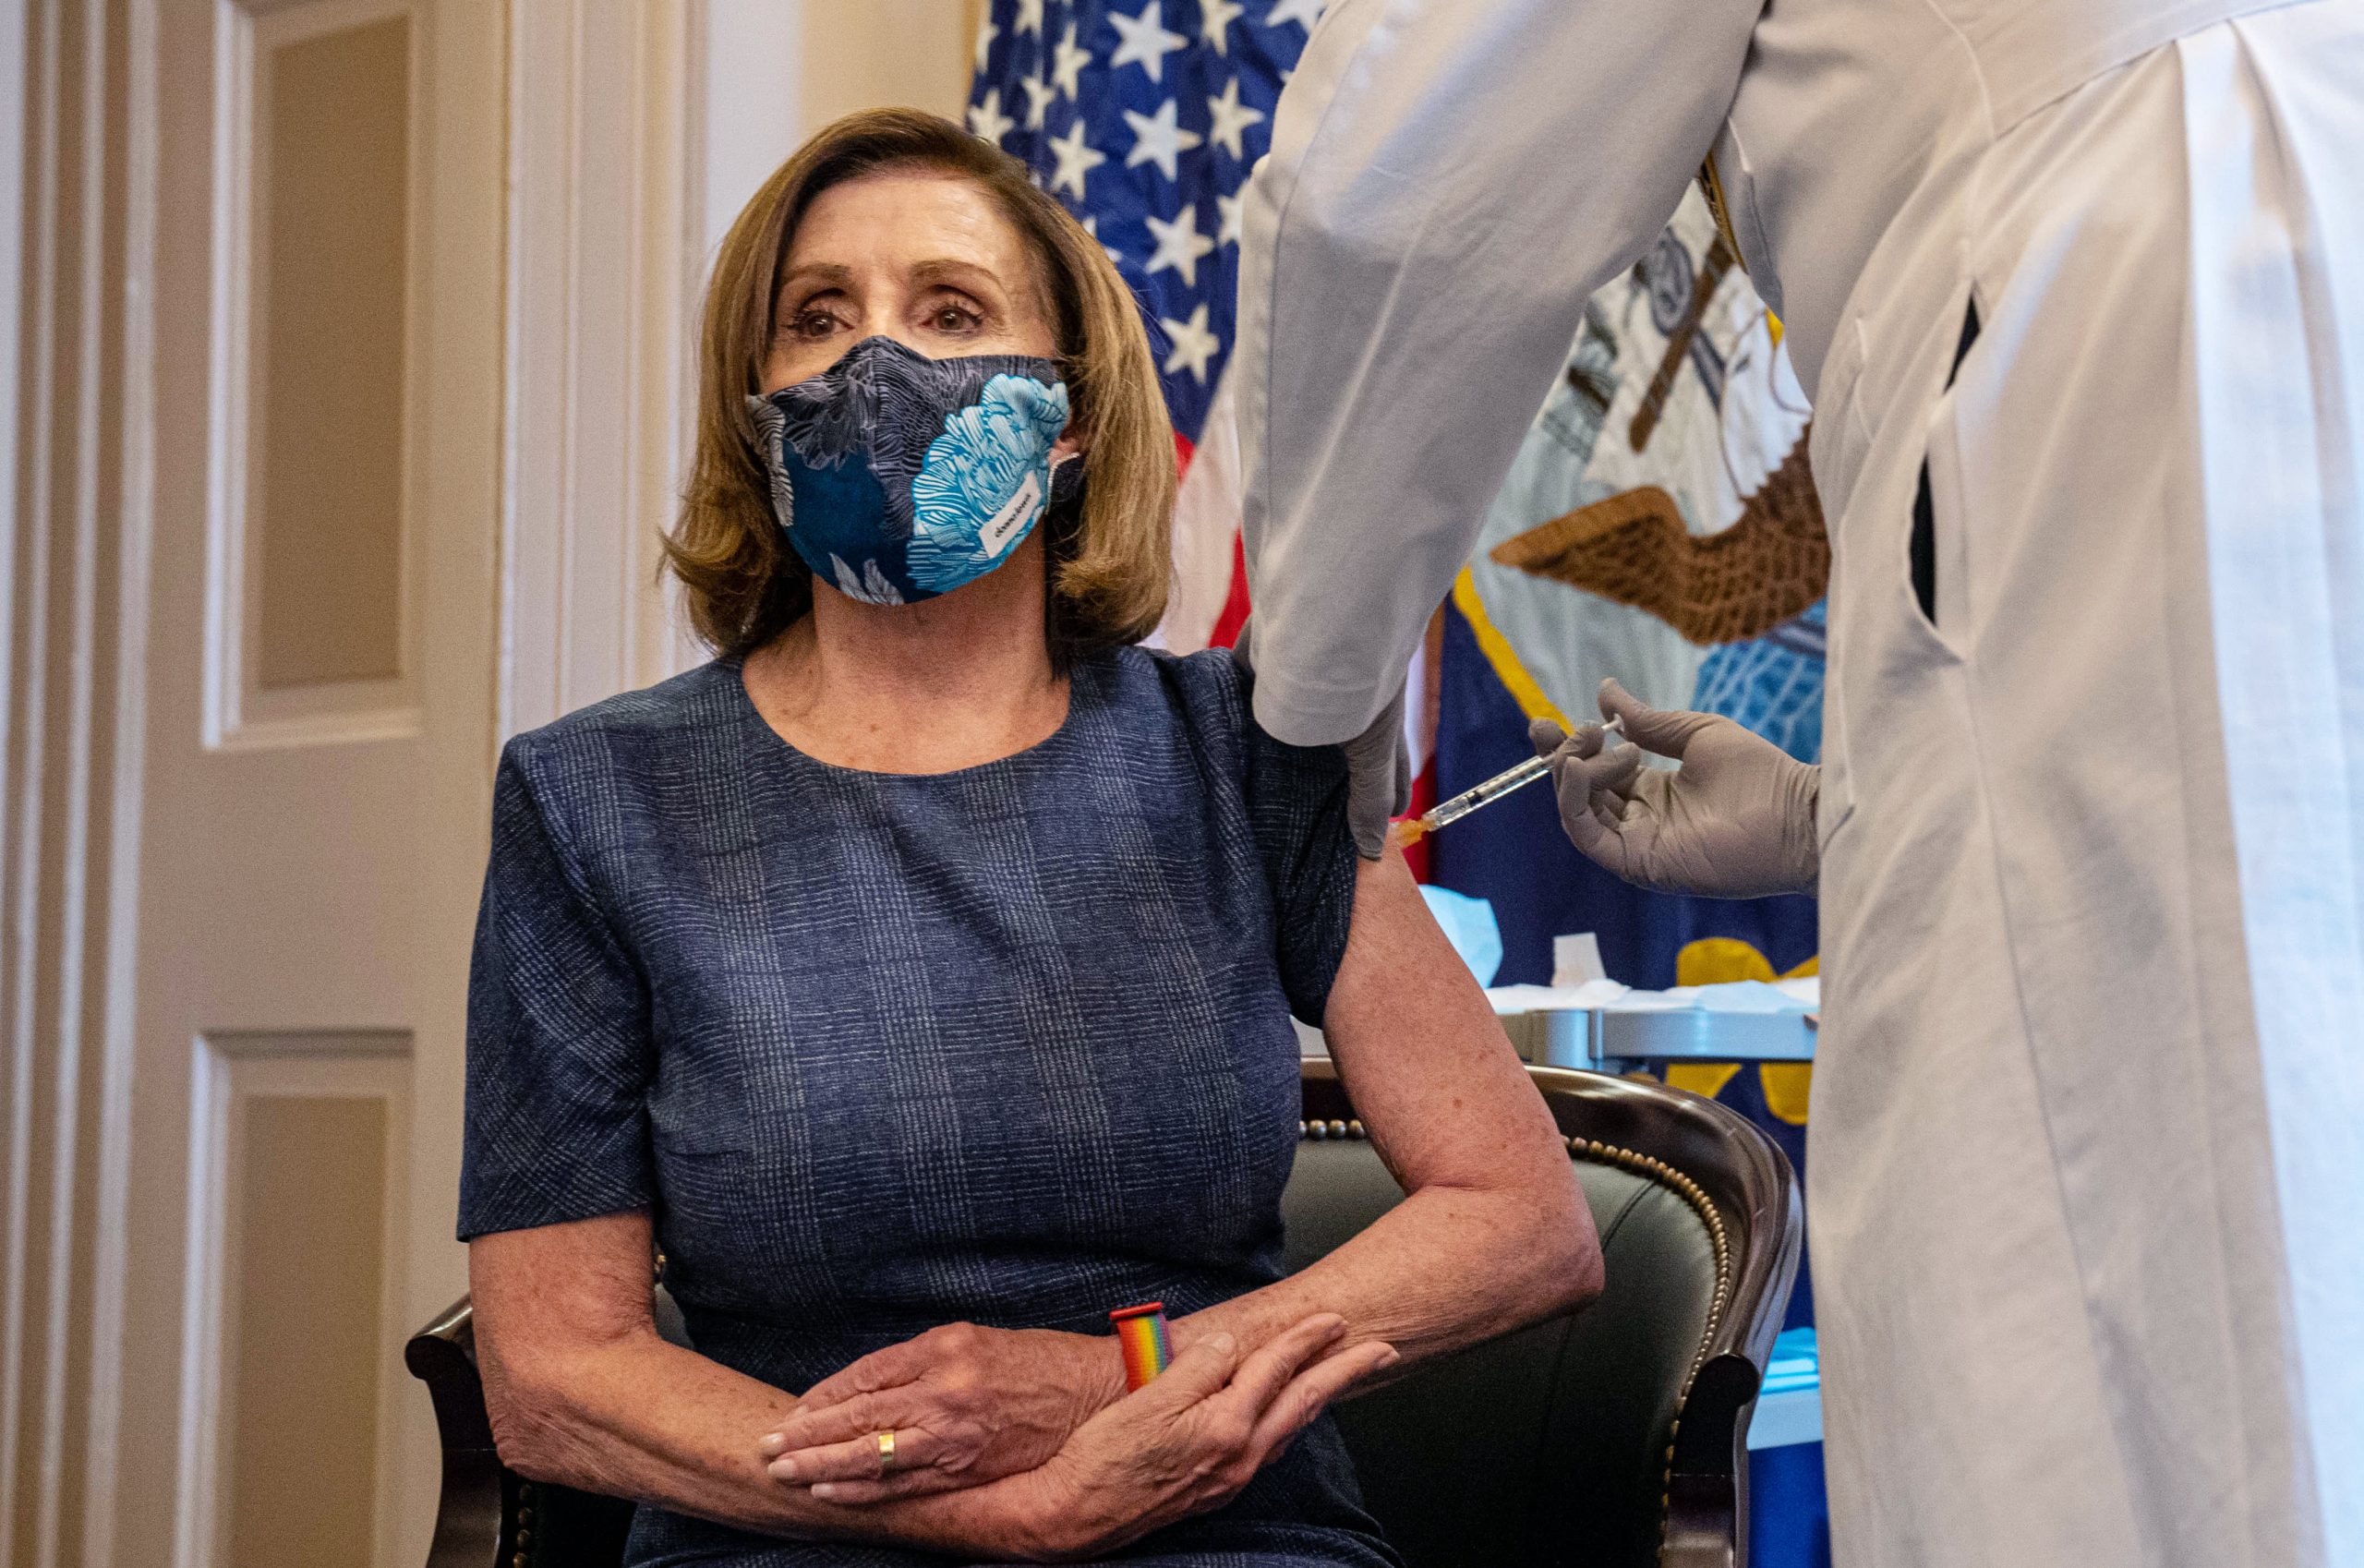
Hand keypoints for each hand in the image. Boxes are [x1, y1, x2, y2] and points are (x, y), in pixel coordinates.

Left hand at [761, 1323, 1121, 1502]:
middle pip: (860, 1413)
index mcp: (942, 1347)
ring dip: (823, 1466)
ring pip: (874, 1453)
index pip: (864, 1374)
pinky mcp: (969, 1464)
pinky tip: (833, 1492)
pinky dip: (864, 1489)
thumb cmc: (1037, 1363)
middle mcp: (945, 1387)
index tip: (792, 1411)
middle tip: (768, 1446)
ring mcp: (956, 1430)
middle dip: (808, 1434)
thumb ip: (923, 1362)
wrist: (1096, 1391)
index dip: (823, 1396)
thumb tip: (868, 1387)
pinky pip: (905, 1482)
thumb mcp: (975, 1341)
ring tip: (786, 1472)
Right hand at [1007, 1315, 1396, 1560]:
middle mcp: (1239, 1455)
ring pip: (1291, 1428)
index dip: (1306, 1338)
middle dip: (1346, 1372)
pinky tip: (1288, 1418)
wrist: (1077, 1514)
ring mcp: (1231, 1476)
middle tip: (1382, 1350)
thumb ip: (1198, 1368)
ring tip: (1345, 1376)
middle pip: (1304, 1402)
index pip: (1276, 1369)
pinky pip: (1270, 1448)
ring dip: (1322, 1397)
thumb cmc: (1103, 1455)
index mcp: (1226, 1426)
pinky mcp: (1217, 1489)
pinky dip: (1290, 1423)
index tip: (1334, 1317)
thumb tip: (1233, 1345)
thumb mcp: (1149, 1398)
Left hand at [1233, 618, 1407, 859]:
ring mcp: (1296, 693)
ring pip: (1282, 737)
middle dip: (1313, 794)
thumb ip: (1370, 796)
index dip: (1374, 811)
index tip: (1356, 848)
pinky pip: (1240, 705)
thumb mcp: (1372, 745)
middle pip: (1325, 762)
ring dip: (1267, 762)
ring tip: (1247, 810)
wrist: (1322, 615)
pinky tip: (1212, 753)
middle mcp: (1335, 713)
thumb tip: (1372, 852)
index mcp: (1371, 731)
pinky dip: (1229, 725)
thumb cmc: (1361, 682)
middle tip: (1292, 839)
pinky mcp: (1257, 673)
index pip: (1378, 780)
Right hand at [1529, 678, 1819, 897]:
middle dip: (1560, 754)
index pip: (1594, 771)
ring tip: (1590, 743)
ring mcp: (1637, 844)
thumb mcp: (1695, 734)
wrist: (1794, 814)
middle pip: (1579, 791)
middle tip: (1559, 725)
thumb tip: (1605, 690)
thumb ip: (1647, 720)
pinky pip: (1590, 837)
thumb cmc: (1760, 774)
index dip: (1568, 747)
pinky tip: (1579, 769)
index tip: (1546, 721)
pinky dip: (1574, 802)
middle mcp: (1639, 820)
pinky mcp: (1639, 864)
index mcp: (1653, 791)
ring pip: (1578, 811)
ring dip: (1571, 773)